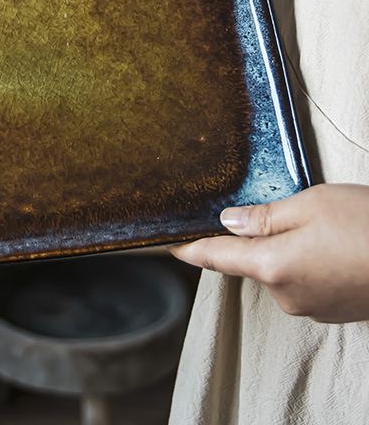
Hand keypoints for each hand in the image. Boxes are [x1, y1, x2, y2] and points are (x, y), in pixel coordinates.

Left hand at [169, 183, 368, 322]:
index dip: (188, 248)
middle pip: (250, 262)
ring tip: (319, 226)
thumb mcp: (310, 204)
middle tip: (279, 210)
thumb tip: (229, 222)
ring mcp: (311, 307)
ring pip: (280, 271)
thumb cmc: (368, 226)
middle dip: (255, 237)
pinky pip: (304, 282)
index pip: (214, 257)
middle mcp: (285, 295)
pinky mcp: (334, 311)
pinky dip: (308, 262)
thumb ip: (264, 216)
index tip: (167, 244)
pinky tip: (332, 245)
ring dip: (285, 249)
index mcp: (271, 266)